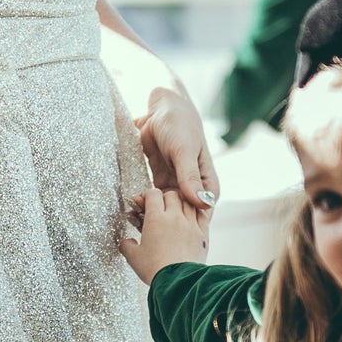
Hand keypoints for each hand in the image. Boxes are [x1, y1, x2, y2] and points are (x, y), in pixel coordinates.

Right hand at [126, 184, 209, 286]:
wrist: (177, 283)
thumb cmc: (155, 270)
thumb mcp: (133, 257)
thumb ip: (127, 245)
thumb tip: (127, 242)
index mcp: (156, 218)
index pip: (152, 194)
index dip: (146, 196)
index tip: (143, 203)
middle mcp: (175, 217)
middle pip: (172, 194)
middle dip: (164, 198)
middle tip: (158, 208)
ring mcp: (191, 224)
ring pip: (188, 201)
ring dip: (180, 203)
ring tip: (175, 212)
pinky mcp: (203, 234)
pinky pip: (201, 214)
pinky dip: (195, 212)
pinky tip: (190, 219)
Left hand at [135, 84, 219, 219]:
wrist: (162, 109)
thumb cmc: (180, 126)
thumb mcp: (184, 150)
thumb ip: (190, 176)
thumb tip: (201, 202)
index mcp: (208, 184)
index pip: (203, 213)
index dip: (188, 225)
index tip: (170, 231)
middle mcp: (194, 188)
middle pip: (183, 214)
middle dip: (166, 221)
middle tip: (145, 225)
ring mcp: (177, 186)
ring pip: (167, 209)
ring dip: (152, 214)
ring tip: (135, 215)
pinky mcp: (160, 182)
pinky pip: (154, 199)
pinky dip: (145, 204)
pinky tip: (133, 206)